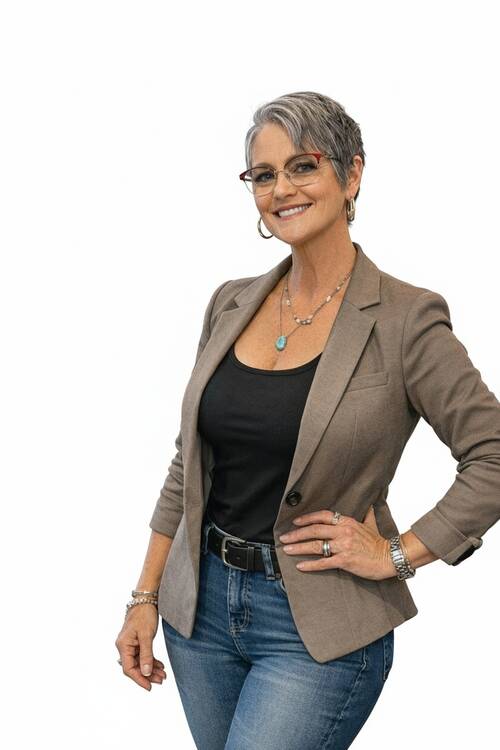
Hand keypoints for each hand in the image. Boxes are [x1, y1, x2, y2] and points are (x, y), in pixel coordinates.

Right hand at [115, 604, 166, 690]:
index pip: (128, 669)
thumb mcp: (147, 635)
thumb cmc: (144, 615)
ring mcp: (130, 644)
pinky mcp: (137, 642)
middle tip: (161, 681)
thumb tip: (146, 673)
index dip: (139, 679)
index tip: (149, 687)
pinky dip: (151, 661)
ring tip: (163, 675)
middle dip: (148, 675)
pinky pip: (143, 655)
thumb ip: (146, 655)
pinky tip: (160, 666)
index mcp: (123, 646)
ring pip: (140, 662)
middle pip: (134, 667)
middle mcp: (124, 647)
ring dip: (151, 669)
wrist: (146, 599)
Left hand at [278, 505, 395, 580]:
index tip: (296, 522)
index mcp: (347, 522)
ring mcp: (343, 546)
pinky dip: (310, 565)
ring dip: (299, 547)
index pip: (322, 516)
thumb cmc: (380, 542)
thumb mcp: (371, 524)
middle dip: (297, 534)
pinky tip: (301, 565)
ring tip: (287, 549)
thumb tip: (368, 505)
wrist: (390, 558)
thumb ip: (366, 514)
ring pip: (316, 545)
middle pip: (314, 530)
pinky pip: (323, 563)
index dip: (307, 518)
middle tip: (284, 538)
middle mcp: (343, 532)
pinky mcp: (345, 561)